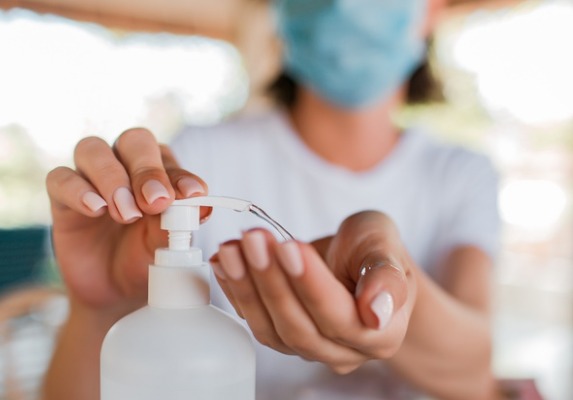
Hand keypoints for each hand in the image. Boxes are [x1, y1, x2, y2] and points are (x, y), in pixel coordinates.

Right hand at [46, 128, 208, 315]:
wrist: (113, 291)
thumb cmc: (146, 258)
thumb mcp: (166, 245)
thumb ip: (179, 222)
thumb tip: (201, 205)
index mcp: (158, 171)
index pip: (168, 158)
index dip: (180, 174)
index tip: (192, 195)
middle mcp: (125, 165)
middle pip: (134, 141)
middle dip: (147, 170)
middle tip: (156, 202)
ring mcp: (91, 178)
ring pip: (93, 149)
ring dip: (112, 178)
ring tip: (127, 213)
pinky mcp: (62, 196)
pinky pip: (60, 178)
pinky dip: (78, 190)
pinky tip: (96, 210)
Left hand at [210, 210, 416, 373]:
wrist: (359, 258)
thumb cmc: (375, 250)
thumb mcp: (386, 246)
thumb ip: (386, 276)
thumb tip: (377, 313)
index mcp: (380, 334)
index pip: (338, 317)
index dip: (310, 284)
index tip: (289, 246)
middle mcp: (343, 350)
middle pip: (299, 327)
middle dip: (271, 280)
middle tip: (254, 239)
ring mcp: (309, 346)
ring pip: (271, 329)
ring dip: (247, 286)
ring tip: (232, 247)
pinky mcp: (281, 333)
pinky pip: (254, 320)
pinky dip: (235, 290)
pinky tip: (224, 261)